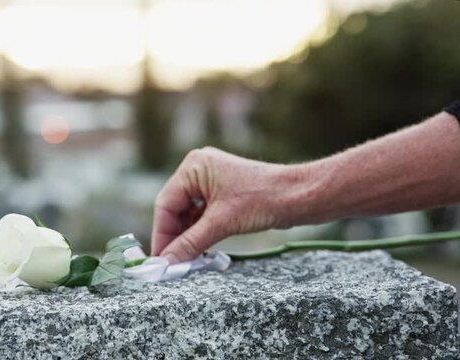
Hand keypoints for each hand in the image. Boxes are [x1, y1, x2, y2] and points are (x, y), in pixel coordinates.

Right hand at [151, 147, 303, 262]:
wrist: (300, 196)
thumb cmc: (264, 199)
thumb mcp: (222, 223)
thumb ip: (191, 243)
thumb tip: (168, 262)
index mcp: (194, 167)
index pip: (166, 204)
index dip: (162, 234)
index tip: (160, 259)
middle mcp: (199, 170)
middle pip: (174, 209)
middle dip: (174, 236)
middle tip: (171, 263)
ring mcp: (210, 181)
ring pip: (187, 214)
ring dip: (187, 237)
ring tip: (186, 260)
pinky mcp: (222, 194)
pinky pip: (201, 215)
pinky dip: (199, 232)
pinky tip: (199, 250)